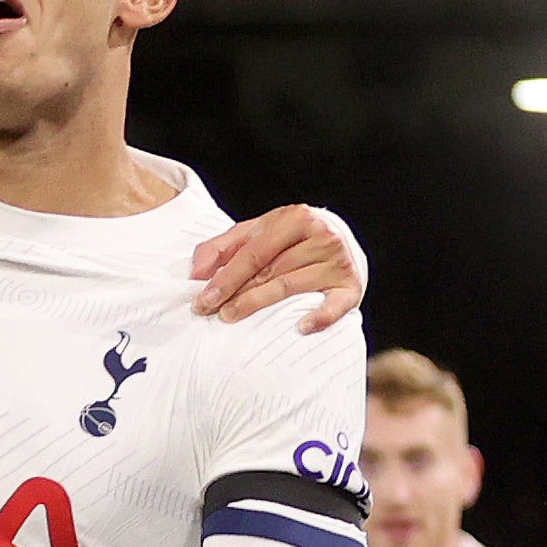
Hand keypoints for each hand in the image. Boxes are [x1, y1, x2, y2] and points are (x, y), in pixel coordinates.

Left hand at [190, 205, 363, 332]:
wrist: (336, 238)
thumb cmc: (288, 239)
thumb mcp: (255, 232)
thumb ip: (221, 247)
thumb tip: (195, 272)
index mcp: (296, 218)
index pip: (254, 253)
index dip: (225, 278)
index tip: (202, 300)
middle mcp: (321, 237)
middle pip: (270, 271)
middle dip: (236, 294)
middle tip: (212, 312)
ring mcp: (338, 262)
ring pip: (291, 287)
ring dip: (259, 305)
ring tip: (232, 317)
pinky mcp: (350, 286)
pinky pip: (335, 305)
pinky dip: (320, 317)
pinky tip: (301, 328)